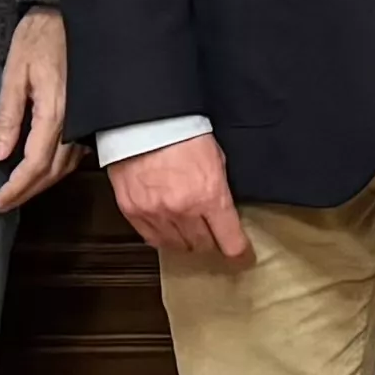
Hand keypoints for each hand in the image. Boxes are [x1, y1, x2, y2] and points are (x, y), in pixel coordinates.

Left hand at [0, 9, 76, 210]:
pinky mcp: (87, 114)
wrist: (66, 15)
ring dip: (42, 183)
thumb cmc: (39, 38)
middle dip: (27, 192)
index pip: (34, 164)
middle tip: (4, 203)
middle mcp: (74, 121)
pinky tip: (41, 168)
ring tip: (19, 190)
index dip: (16, 187)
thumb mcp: (14, 74)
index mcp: (54, 111)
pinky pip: (74, 152)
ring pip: (65, 166)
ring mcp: (84, 118)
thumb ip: (8, 117)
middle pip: (52, 172)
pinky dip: (56, 167)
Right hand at [110, 132, 254, 260]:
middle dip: (210, 240)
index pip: (230, 241)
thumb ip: (219, 190)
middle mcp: (183, 210)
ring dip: (186, 239)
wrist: (143, 120)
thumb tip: (224, 212)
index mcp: (210, 195)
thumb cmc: (180, 132)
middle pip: (203, 245)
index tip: (241, 253)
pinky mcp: (133, 212)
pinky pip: (152, 239)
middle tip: (210, 231)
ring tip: (187, 226)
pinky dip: (162, 236)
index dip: (238, 250)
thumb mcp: (215, 158)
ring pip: (177, 246)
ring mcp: (156, 213)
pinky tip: (167, 225)